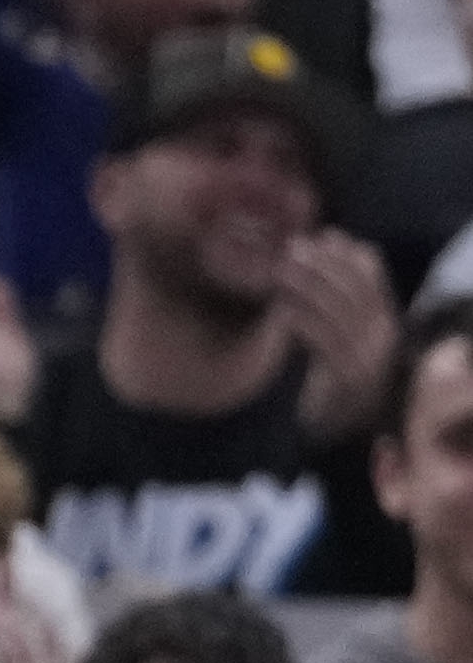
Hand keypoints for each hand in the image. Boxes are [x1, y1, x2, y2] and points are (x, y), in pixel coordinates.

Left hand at [282, 228, 398, 444]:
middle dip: (324, 264)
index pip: (373, 274)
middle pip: (354, 289)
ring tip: (280, 270)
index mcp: (382, 317)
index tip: (321, 235)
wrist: (338, 427)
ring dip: (309, 287)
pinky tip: (280, 310)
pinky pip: (325, 343)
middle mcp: (382, 334)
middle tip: (291, 248)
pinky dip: (303, 322)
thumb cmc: (331, 371)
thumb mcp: (337, 330)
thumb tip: (327, 241)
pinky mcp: (346, 377)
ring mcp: (367, 356)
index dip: (347, 252)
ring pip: (340, 312)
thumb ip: (334, 295)